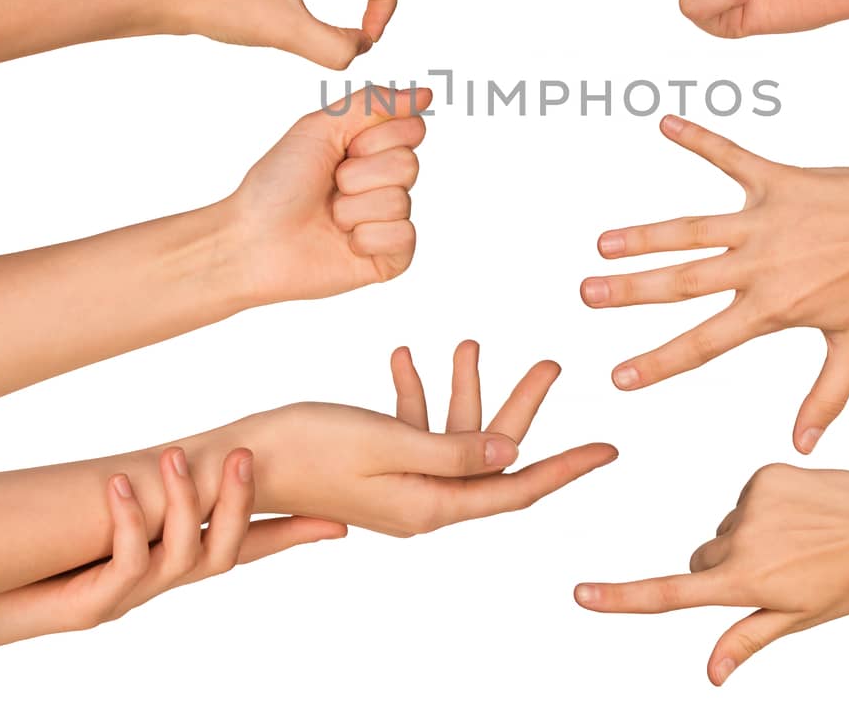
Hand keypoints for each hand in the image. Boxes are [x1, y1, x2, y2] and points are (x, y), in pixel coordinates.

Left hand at [0, 448, 344, 666]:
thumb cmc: (47, 552)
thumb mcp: (108, 511)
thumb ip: (150, 484)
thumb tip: (180, 441)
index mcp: (174, 559)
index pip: (249, 548)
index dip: (294, 537)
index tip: (340, 525)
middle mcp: (160, 581)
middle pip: (226, 553)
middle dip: (241, 503)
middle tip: (245, 453)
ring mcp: (130, 597)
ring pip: (183, 559)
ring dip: (184, 503)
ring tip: (174, 457)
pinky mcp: (92, 606)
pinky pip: (126, 565)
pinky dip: (128, 522)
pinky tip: (119, 485)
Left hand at [224, 84, 431, 303]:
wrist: (251, 239)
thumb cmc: (278, 184)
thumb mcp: (320, 128)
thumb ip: (372, 104)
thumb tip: (427, 94)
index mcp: (372, 150)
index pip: (412, 129)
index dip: (374, 138)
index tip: (342, 150)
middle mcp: (384, 183)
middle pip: (409, 164)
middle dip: (359, 174)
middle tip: (330, 186)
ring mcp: (388, 221)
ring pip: (401, 201)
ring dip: (353, 208)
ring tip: (329, 218)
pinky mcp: (389, 258)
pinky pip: (403, 236)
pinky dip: (366, 238)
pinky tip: (343, 244)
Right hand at [228, 341, 617, 534]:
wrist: (238, 459)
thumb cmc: (308, 448)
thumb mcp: (389, 442)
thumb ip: (454, 449)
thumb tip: (512, 453)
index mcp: (432, 505)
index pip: (516, 487)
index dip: (566, 467)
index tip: (609, 449)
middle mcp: (422, 501)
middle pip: (492, 455)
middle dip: (521, 407)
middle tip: (552, 363)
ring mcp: (398, 484)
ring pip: (454, 434)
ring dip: (464, 388)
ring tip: (472, 342)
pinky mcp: (374, 464)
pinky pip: (412, 428)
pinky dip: (416, 392)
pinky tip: (408, 355)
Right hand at [575, 464, 848, 685]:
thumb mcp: (800, 617)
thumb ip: (746, 639)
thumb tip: (711, 675)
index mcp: (745, 581)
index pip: (670, 593)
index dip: (622, 597)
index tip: (581, 594)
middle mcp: (738, 539)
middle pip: (702, 560)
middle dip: (722, 570)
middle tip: (775, 573)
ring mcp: (750, 501)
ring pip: (726, 530)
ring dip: (748, 538)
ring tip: (801, 541)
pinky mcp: (764, 473)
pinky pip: (746, 498)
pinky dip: (764, 507)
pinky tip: (802, 514)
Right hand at [581, 116, 848, 453]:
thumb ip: (825, 397)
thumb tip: (802, 447)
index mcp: (773, 308)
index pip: (704, 342)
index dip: (658, 361)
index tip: (619, 377)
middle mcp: (760, 264)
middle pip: (682, 281)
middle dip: (630, 292)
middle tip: (586, 295)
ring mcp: (765, 220)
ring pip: (693, 228)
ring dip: (645, 234)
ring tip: (604, 242)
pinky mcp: (779, 180)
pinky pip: (731, 156)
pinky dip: (699, 139)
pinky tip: (665, 124)